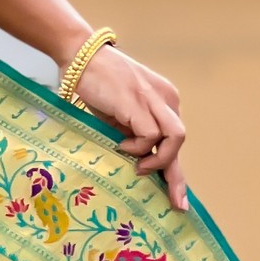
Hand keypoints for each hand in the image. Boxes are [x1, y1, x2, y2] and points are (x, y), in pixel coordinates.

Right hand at [71, 44, 187, 212]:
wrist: (80, 56)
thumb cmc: (95, 85)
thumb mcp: (119, 114)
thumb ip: (131, 133)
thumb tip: (137, 165)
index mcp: (163, 102)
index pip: (174, 140)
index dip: (176, 170)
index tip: (178, 197)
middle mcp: (165, 100)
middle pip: (180, 143)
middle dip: (177, 177)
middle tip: (176, 204)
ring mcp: (154, 100)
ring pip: (175, 139)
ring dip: (158, 160)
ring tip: (138, 167)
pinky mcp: (138, 103)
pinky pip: (150, 136)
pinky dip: (137, 147)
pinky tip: (120, 146)